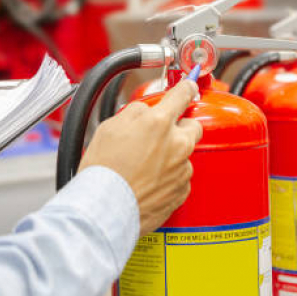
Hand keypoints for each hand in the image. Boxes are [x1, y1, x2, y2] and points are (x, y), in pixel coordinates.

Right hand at [79, 80, 202, 235]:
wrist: (105, 209)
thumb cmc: (103, 170)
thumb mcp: (110, 127)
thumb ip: (135, 112)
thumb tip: (147, 111)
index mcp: (159, 123)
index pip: (183, 94)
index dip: (186, 88)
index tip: (189, 86)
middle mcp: (177, 144)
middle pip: (193, 126)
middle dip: (180, 127)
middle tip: (159, 135)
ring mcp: (182, 169)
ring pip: (184, 154)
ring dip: (172, 155)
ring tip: (145, 166)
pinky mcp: (182, 191)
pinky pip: (181, 177)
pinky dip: (169, 177)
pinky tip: (149, 182)